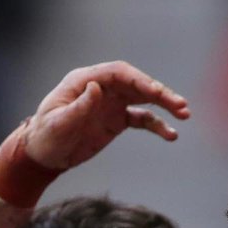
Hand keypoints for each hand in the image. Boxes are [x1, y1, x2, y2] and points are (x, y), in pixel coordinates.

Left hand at [22, 61, 189, 170]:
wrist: (43, 154)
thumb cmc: (46, 137)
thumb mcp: (58, 124)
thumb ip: (77, 108)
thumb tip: (96, 89)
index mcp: (85, 81)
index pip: (118, 73)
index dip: (140, 80)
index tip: (157, 93)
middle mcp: (102, 88)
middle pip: (136, 83)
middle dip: (159, 93)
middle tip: (181, 106)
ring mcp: (111, 103)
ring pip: (143, 99)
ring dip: (164, 106)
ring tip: (184, 115)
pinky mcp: (116, 121)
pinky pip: (142, 119)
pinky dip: (157, 125)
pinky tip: (171, 135)